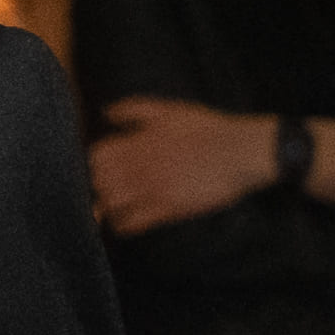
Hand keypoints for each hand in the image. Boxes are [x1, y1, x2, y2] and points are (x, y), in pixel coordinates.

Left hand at [90, 97, 332, 234]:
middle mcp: (141, 166)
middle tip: (106, 189)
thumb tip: (107, 112)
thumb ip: (134, 109)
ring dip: (107, 205)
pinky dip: (122, 224)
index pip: (97, 156)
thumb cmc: (207, 129)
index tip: (103, 168)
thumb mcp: (169, 111)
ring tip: (114, 206)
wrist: (239, 152)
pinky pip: (132, 223)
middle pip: (99, 181)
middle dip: (98, 185)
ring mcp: (153, 189)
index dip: (95, 163)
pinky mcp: (168, 209)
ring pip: (110, 203)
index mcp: (139, 142)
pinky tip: (124, 222)